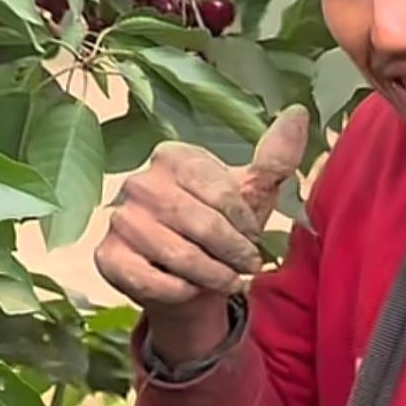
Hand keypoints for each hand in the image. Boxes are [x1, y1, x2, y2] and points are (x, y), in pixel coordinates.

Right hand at [96, 105, 308, 362]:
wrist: (187, 276)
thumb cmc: (221, 228)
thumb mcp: (251, 194)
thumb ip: (275, 159)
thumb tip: (298, 113)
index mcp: (173, 157)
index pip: (220, 192)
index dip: (245, 223)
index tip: (253, 237)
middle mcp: (139, 183)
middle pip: (201, 225)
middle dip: (234, 253)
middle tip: (247, 266)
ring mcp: (119, 219)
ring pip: (179, 256)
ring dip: (214, 276)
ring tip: (227, 280)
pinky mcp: (108, 257)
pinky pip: (152, 281)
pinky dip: (182, 292)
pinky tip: (192, 289)